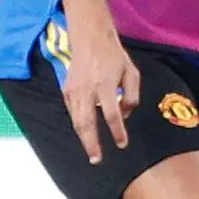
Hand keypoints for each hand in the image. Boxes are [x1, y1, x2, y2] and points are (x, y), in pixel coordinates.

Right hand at [58, 0, 140, 163]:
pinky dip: (78, 125)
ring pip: (76, 120)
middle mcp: (87, 89)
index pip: (112, 114)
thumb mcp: (132, 73)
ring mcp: (74, 90)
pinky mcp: (66, 90)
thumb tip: (124, 116)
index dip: (117, 132)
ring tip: (91, 153)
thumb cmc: (114, 56)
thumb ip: (131, 96)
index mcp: (106, 84)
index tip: (122, 144)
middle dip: (91, 144)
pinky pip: (73, 112)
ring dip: (83, 139)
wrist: (90, 38)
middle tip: (97, 160)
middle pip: (87, 122)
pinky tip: (85, 134)